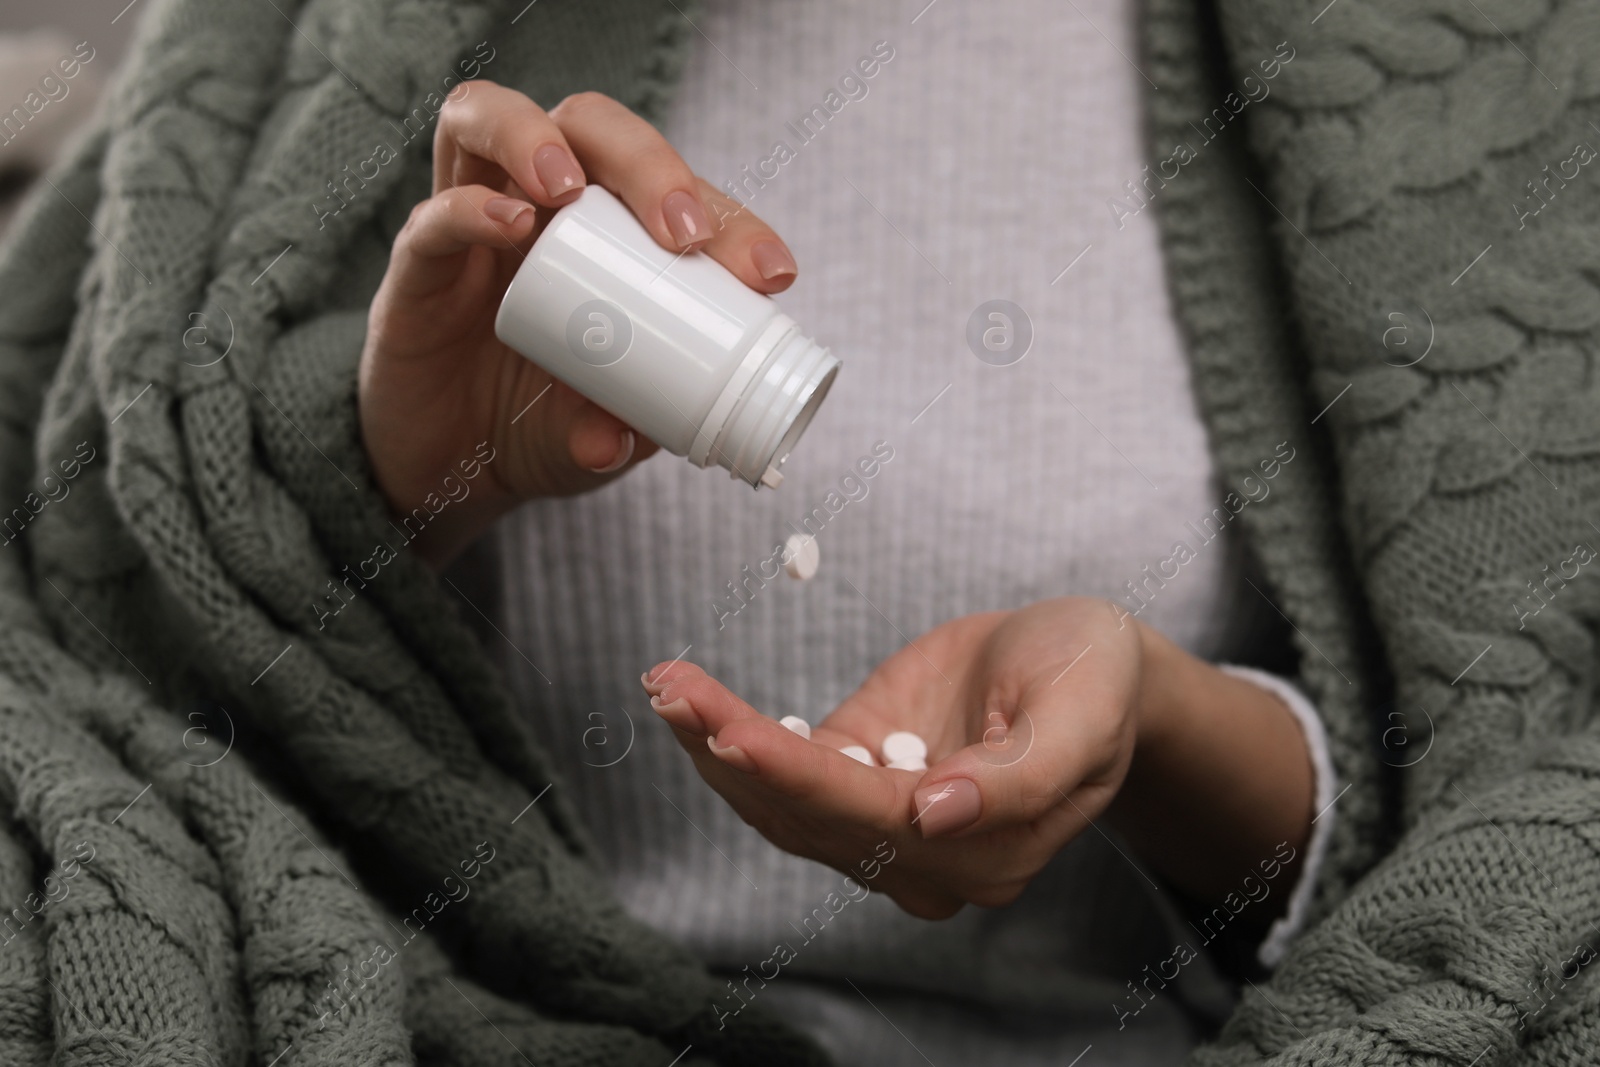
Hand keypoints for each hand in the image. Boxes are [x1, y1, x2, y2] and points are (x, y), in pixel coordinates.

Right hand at [358, 82, 800, 566]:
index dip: (729, 221)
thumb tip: (623, 441)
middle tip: (681, 231)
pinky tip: (509, 223)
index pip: (675, 195)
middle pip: (591, 127)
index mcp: (614, 239)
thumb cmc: (541, 427)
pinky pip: (435, 212)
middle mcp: (546, 208)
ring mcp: (477, 224)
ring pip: (494, 118)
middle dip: (647, 163)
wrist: (447, 465)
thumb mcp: (598, 439)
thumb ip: (617, 436)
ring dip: (537, 138)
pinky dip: (470, 208)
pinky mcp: (420, 262)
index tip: (770, 274)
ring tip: (568, 189)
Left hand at [641, 597, 1314, 921]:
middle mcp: (928, 858)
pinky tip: (689, 700)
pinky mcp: (860, 777)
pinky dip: (732, 738)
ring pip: (782, 803)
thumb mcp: (1082, 712)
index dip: (795, 775)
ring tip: (665, 685)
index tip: (730, 730)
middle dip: (732, 751)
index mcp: (988, 850)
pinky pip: (785, 774)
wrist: (1087, 663)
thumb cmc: (1095, 680)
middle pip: (809, 814)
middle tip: (671, 688)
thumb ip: (1020, 777)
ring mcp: (886, 824)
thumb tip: (936, 817)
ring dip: (715, 746)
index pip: (870, 818)